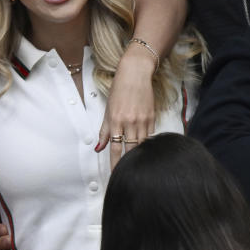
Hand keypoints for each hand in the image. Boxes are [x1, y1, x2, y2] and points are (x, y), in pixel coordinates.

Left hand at [95, 43, 157, 166]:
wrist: (135, 74)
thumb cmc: (119, 91)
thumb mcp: (107, 110)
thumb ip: (103, 131)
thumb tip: (98, 149)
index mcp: (115, 121)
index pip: (115, 148)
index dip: (115, 164)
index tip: (114, 174)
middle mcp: (129, 122)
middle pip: (130, 150)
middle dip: (128, 164)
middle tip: (126, 175)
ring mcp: (142, 120)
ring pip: (142, 145)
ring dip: (139, 156)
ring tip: (137, 166)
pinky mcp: (152, 118)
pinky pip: (150, 137)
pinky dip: (147, 144)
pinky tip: (146, 151)